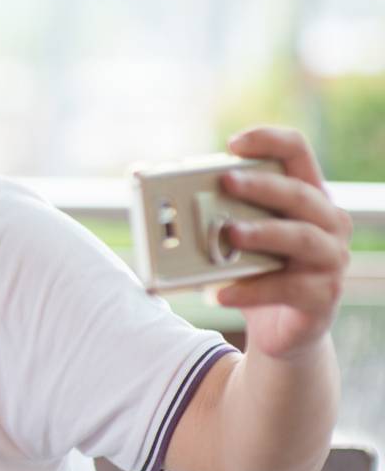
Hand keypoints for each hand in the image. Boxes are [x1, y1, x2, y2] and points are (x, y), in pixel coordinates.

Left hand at [215, 126, 351, 358]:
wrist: (282, 330)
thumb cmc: (255, 269)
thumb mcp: (234, 234)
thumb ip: (206, 206)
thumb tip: (141, 175)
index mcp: (306, 195)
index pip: (296, 151)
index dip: (268, 141)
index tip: (232, 144)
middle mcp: (328, 221)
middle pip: (299, 193)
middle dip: (261, 185)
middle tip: (225, 181)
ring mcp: (330, 259)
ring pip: (300, 237)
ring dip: (262, 232)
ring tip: (230, 232)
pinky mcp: (322, 296)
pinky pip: (287, 289)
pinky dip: (250, 291)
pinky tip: (219, 294)